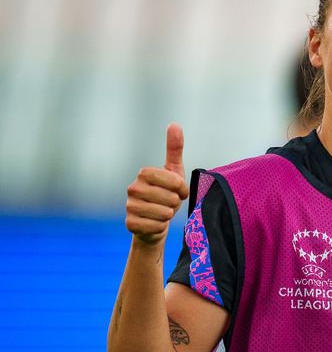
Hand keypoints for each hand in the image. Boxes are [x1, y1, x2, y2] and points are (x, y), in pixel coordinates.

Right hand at [126, 124, 188, 245]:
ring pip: (164, 214)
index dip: (181, 188)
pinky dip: (161, 227)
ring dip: (168, 216)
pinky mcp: (130, 223)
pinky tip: (154, 223)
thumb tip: (174, 124)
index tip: (178, 190)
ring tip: (162, 212)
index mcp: (144, 173)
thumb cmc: (166, 194)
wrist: (155, 222)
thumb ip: (174, 149)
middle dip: (176, 204)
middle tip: (169, 203)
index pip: (174, 180)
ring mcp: (130, 206)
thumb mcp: (174, 171)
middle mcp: (133, 188)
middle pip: (171, 198)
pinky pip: (157, 226)